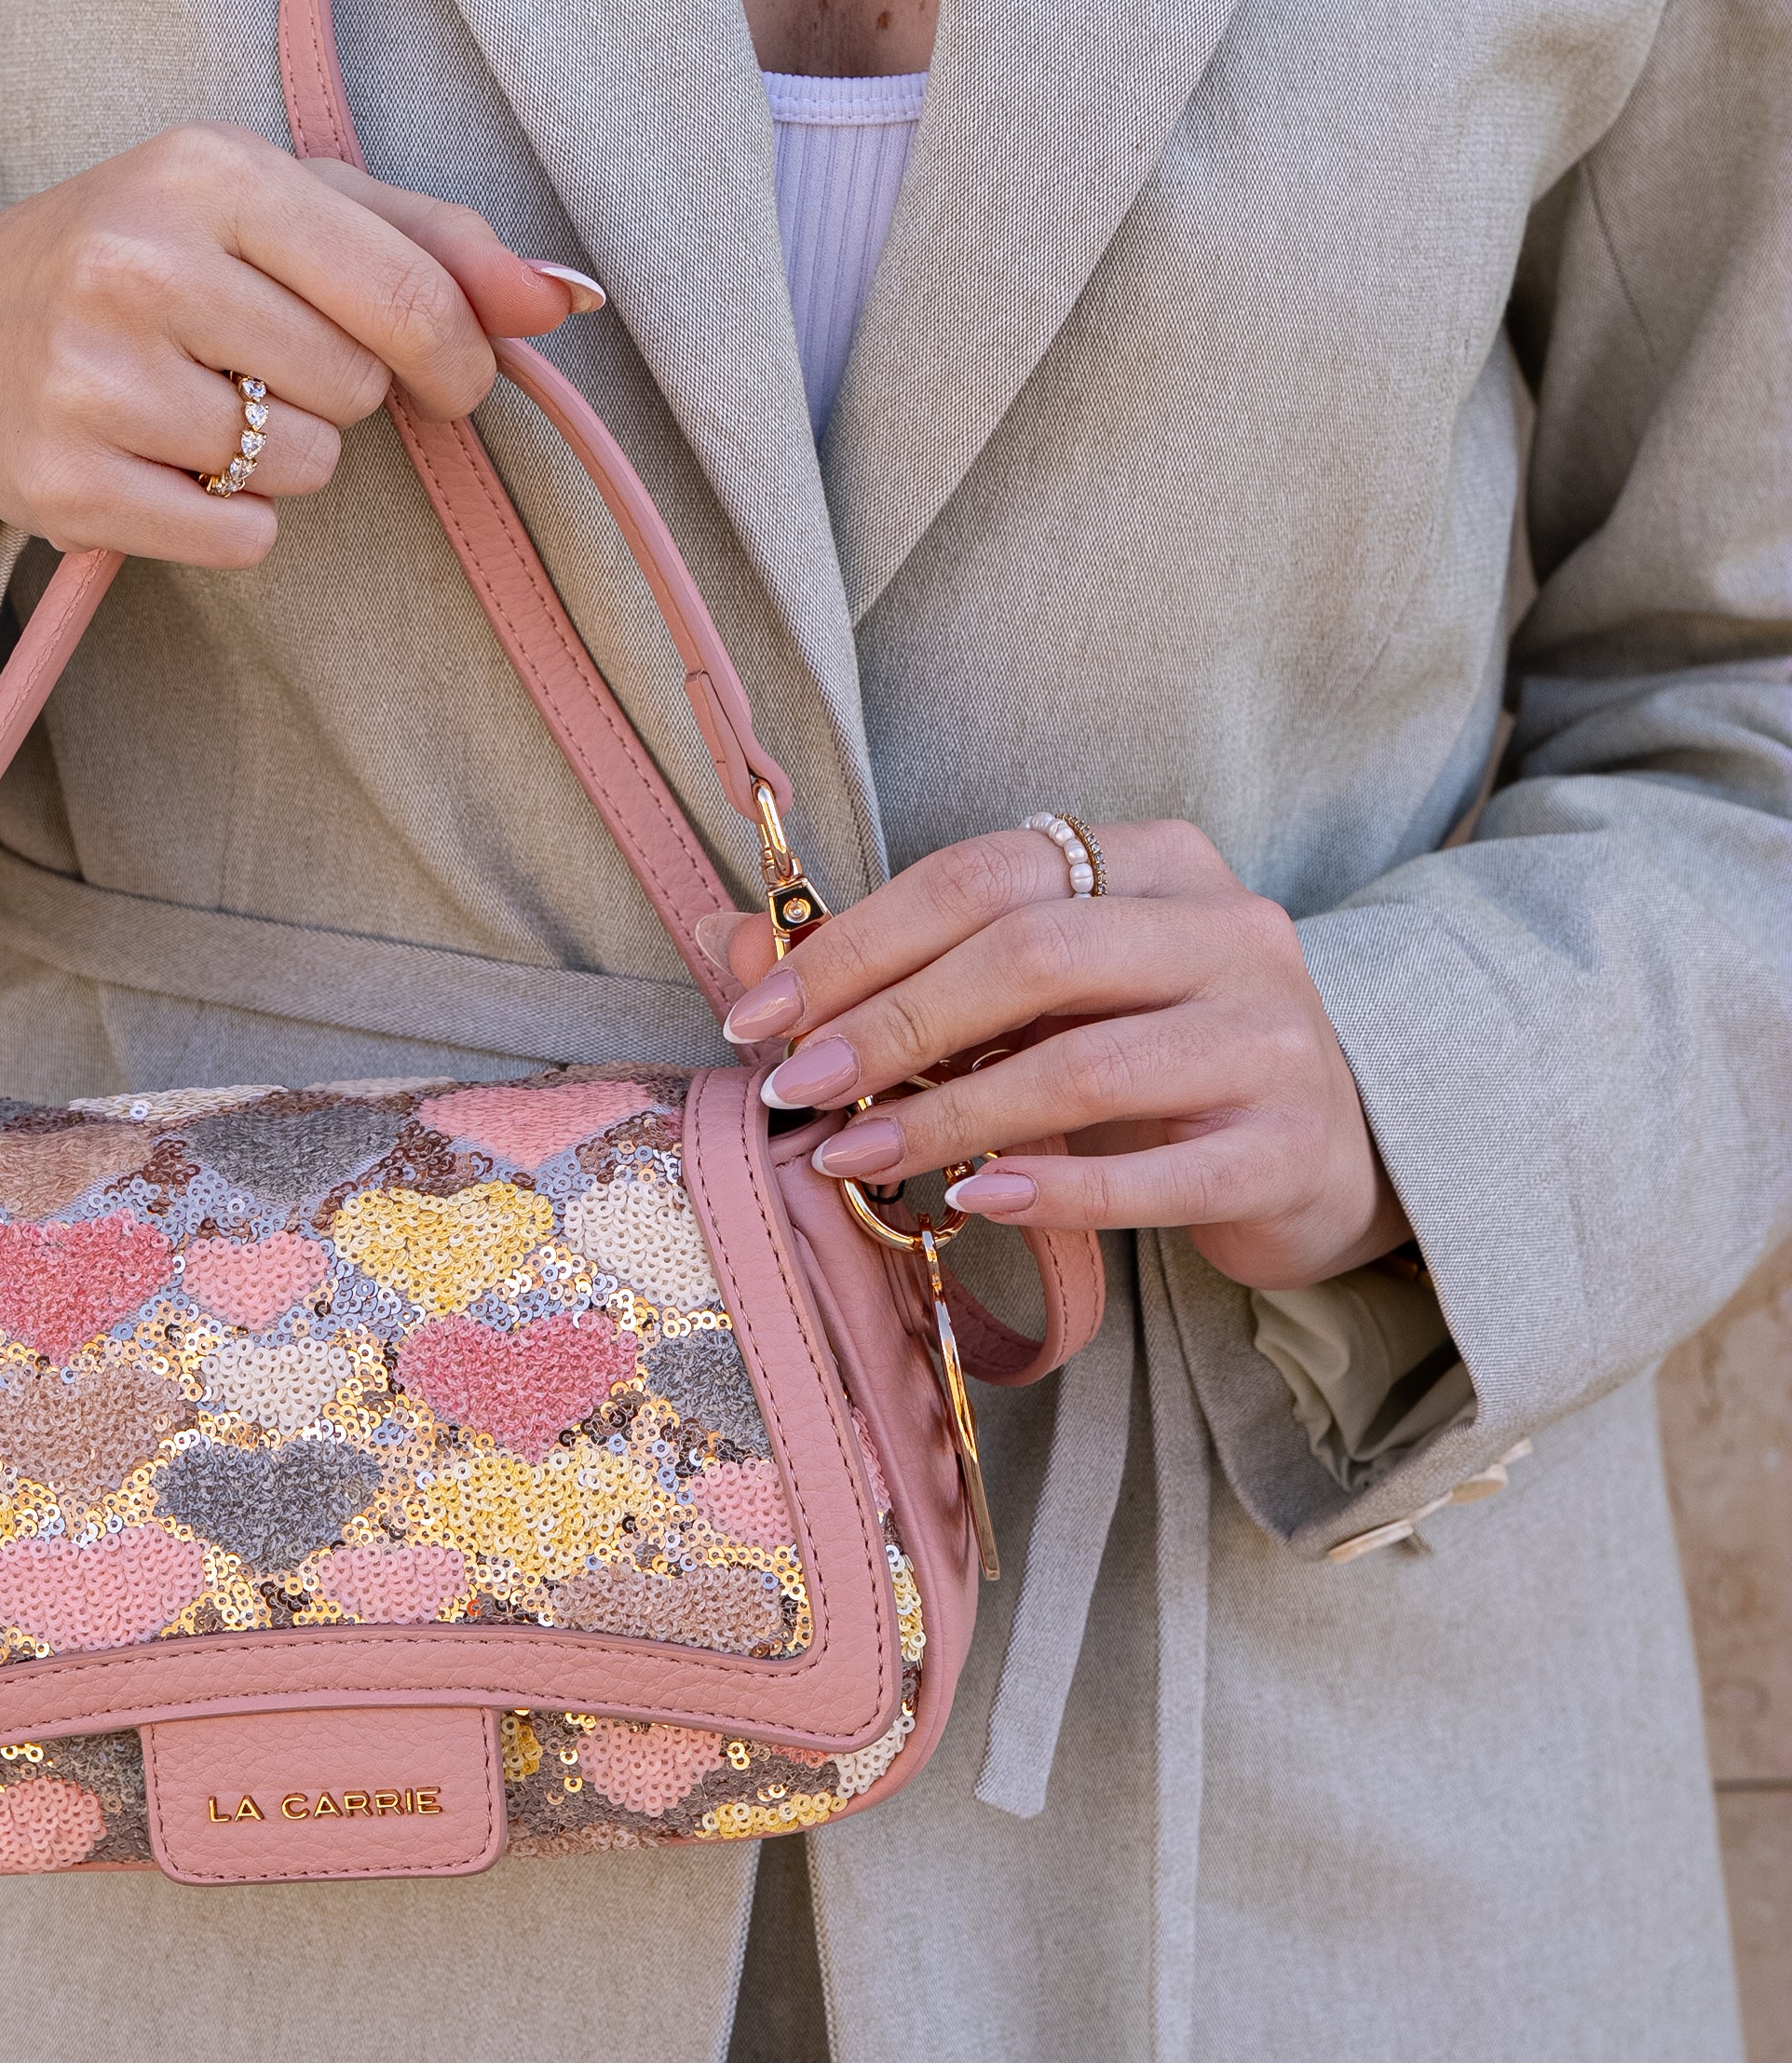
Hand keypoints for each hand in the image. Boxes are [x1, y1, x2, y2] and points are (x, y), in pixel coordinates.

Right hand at [0, 125, 597, 669]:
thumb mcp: (267, 208)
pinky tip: (160, 467)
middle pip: (356, 386)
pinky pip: (240, 540)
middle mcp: (142, 261)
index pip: (408, 288)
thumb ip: (424, 239)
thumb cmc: (137, 263)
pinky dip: (225, 522)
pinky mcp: (69, 484)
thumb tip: (569, 298)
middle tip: (251, 367)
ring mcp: (95, 376)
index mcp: (206, 168)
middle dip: (332, 394)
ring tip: (194, 411)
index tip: (456, 377)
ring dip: (276, 460)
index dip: (459, 354)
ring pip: (301, 469)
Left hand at [717, 820, 1405, 1290]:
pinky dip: (1050, 1187)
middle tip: (796, 1088)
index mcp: (1160, 862)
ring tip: (852, 1156)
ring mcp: (1273, 1039)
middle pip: (1033, 953)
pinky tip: (971, 1200)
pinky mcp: (1291, 1150)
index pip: (989, 874)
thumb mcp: (1044, 996)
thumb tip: (728, 938)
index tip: (762, 1012)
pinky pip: (1156, 1172)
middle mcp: (1229, 930)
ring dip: (947, 1112)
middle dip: (892, 1021)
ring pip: (1086, 1064)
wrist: (1335, 1149)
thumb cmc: (1158, 1057)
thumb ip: (903, 964)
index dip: (862, 939)